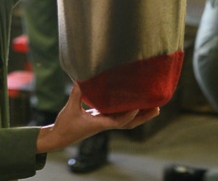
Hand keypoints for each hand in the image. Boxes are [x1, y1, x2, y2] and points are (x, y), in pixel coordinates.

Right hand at [35, 83, 159, 153]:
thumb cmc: (65, 125)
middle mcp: (105, 124)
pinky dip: (127, 111)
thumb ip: (76, 94)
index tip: (138, 107)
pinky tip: (131, 102)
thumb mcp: (70, 109)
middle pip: (129, 123)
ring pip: (126, 120)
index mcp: (99, 124)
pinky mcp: (100, 119)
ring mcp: (104, 122)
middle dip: (143, 117)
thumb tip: (81, 79)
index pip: (119, 122)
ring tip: (152, 106)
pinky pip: (118, 116)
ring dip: (139, 115)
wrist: (59, 137)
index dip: (129, 115)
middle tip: (157, 108)